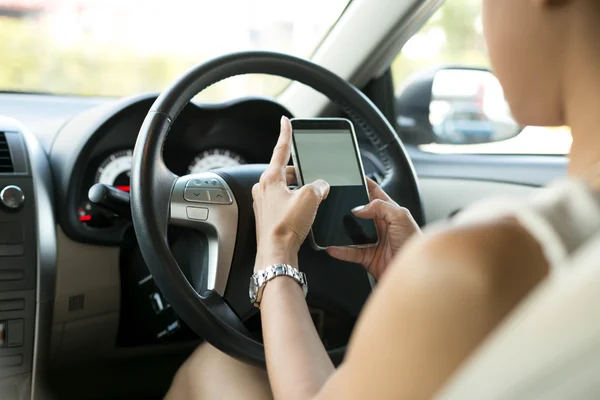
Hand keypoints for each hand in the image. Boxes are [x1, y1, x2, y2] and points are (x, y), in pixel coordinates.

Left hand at [252, 116, 329, 271]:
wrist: (276, 253)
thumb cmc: (286, 227)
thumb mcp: (310, 198)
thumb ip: (318, 185)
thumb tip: (320, 187)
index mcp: (270, 179)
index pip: (280, 150)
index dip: (286, 134)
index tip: (285, 122)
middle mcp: (263, 189)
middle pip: (285, 172)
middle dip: (300, 174)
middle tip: (313, 180)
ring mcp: (264, 203)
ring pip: (285, 189)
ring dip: (298, 191)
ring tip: (311, 202)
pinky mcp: (268, 217)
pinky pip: (284, 203)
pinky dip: (294, 204)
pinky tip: (304, 214)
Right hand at [327, 178, 419, 279]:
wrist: (414, 273)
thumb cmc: (414, 244)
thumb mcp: (401, 217)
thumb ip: (381, 207)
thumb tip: (360, 208)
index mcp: (390, 212)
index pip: (375, 193)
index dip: (365, 184)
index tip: (354, 177)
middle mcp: (381, 226)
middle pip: (360, 212)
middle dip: (348, 207)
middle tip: (337, 203)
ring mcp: (373, 241)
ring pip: (352, 233)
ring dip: (341, 231)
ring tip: (330, 226)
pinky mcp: (368, 257)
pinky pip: (350, 253)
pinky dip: (340, 251)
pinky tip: (333, 248)